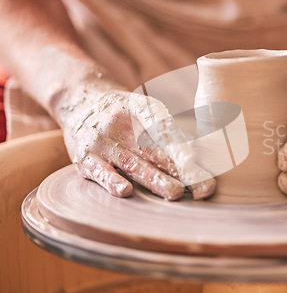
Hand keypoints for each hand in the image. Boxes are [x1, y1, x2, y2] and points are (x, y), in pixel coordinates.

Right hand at [57, 82, 215, 199]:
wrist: (78, 99)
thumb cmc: (123, 112)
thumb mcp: (144, 109)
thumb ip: (168, 129)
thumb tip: (200, 152)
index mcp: (141, 108)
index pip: (163, 124)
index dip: (180, 142)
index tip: (195, 159)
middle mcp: (122, 123)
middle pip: (155, 150)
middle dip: (181, 170)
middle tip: (202, 187)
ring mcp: (103, 141)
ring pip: (133, 163)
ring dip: (155, 180)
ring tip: (176, 193)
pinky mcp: (85, 158)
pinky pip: (99, 171)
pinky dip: (111, 181)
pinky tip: (125, 191)